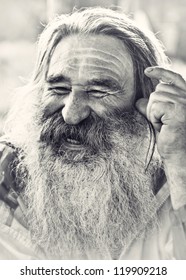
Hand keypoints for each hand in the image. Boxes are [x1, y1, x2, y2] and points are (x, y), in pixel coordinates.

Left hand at [136, 66, 185, 208]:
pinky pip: (154, 106)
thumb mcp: (159, 120)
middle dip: (154, 106)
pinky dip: (154, 117)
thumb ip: (152, 107)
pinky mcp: (178, 109)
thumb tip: (139, 100)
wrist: (179, 156)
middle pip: (158, 90)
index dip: (160, 72)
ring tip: (164, 126)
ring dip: (153, 113)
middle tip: (162, 123)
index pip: (173, 78)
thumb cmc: (171, 139)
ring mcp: (185, 102)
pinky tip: (163, 126)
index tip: (146, 71)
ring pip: (155, 97)